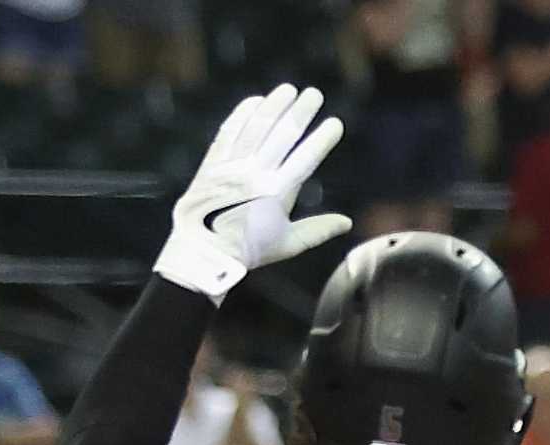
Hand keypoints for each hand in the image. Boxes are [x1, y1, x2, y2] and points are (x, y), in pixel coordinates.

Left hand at [155, 84, 349, 302]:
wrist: (202, 250)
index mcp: (276, 194)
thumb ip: (318, 230)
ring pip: (256, 127)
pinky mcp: (214, 162)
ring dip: (274, 105)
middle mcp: (255, 175)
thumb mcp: (287, 244)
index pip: (305, 160)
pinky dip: (243, 114)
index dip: (321, 140)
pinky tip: (256, 101)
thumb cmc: (248, 250)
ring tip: (288, 90)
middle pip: (282, 135)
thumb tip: (347, 222)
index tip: (335, 124)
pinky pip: (230, 131)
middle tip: (314, 94)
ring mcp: (232, 165)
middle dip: (301, 112)